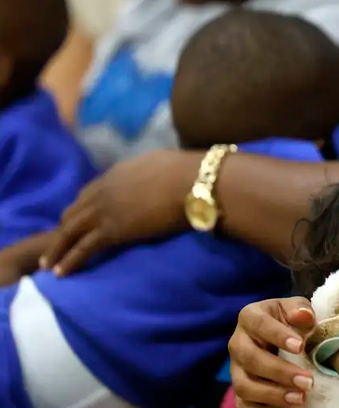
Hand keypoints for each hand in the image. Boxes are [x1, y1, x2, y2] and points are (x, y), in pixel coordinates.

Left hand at [40, 149, 197, 275]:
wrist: (191, 182)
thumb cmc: (186, 172)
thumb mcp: (159, 164)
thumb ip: (146, 173)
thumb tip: (151, 177)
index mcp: (116, 174)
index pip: (88, 192)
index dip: (81, 208)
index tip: (78, 219)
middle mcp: (103, 190)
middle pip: (74, 211)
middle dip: (64, 228)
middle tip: (59, 244)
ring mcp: (104, 210)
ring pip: (70, 231)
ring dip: (57, 248)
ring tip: (48, 264)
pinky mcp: (111, 230)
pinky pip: (82, 248)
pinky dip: (69, 260)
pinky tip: (61, 273)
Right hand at [230, 297, 316, 407]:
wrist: (278, 337)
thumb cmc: (288, 320)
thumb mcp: (295, 308)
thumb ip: (300, 309)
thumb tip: (305, 316)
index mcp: (250, 317)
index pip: (260, 324)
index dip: (279, 335)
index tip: (300, 346)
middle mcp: (238, 343)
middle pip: (250, 358)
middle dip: (280, 371)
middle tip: (307, 381)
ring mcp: (236, 369)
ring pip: (244, 385)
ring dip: (273, 394)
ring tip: (300, 398)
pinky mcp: (239, 390)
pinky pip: (244, 404)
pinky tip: (287, 407)